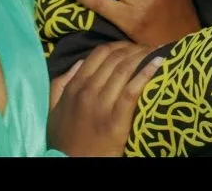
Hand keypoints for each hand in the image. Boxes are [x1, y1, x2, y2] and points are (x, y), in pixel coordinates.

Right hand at [46, 41, 162, 156]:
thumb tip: (80, 61)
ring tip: (158, 51)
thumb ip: (61, 84)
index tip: (132, 47)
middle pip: (116, 58)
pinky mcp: (116, 121)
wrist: (71, 164)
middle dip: (135, 49)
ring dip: (144, 56)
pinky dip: (146, 73)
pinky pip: (132, 91)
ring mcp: (102, 106)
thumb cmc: (65, 139)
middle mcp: (88, 92)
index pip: (99, 53)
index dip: (119, 46)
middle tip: (149, 48)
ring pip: (125, 69)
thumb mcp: (53, 109)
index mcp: (74, 87)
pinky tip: (158, 63)